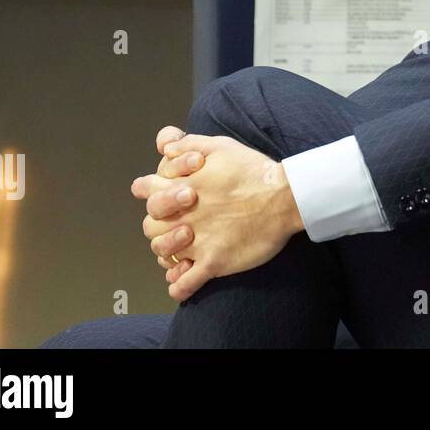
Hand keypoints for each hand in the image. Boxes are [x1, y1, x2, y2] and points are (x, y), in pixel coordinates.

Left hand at [132, 134, 304, 301]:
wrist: (284, 197)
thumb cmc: (254, 171)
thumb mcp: (221, 146)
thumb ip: (188, 144)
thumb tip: (164, 146)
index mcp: (181, 186)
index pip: (144, 189)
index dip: (150, 189)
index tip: (164, 192)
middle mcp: (184, 216)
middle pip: (149, 225)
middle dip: (160, 223)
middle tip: (181, 221)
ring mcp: (197, 241)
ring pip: (162, 254)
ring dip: (169, 252)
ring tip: (184, 247)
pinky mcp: (214, 262)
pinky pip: (184, 284)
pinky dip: (179, 285)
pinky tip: (183, 279)